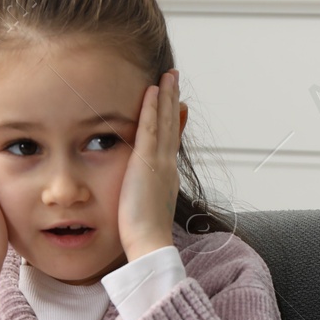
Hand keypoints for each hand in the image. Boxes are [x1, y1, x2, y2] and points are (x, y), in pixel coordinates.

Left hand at [117, 68, 181, 258]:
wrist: (150, 243)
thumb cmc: (144, 236)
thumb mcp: (147, 210)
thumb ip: (146, 197)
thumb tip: (147, 193)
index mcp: (166, 178)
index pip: (170, 142)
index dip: (172, 121)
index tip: (175, 104)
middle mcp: (168, 166)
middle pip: (171, 126)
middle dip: (172, 101)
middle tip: (174, 78)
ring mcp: (160, 162)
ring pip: (164, 122)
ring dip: (166, 96)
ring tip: (168, 75)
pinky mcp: (148, 162)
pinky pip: (150, 128)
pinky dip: (152, 108)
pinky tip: (152, 90)